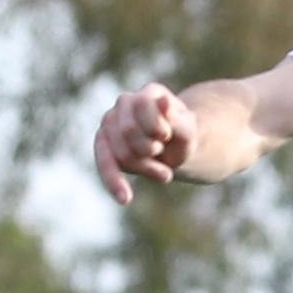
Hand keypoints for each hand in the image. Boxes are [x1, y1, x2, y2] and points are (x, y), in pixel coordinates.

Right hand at [93, 82, 198, 204]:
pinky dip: (114, 182)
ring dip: (145, 168)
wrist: (177, 149)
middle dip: (150, 149)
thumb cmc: (183, 137)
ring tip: (165, 174)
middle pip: (128, 132)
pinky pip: (105, 163)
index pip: (142, 107)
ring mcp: (111, 122)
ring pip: (121, 153)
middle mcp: (125, 103)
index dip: (155, 127)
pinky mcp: (104, 143)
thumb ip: (178, 119)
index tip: (166, 136)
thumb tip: (163, 101)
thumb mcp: (189, 132)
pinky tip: (124, 198)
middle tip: (165, 154)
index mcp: (149, 94)